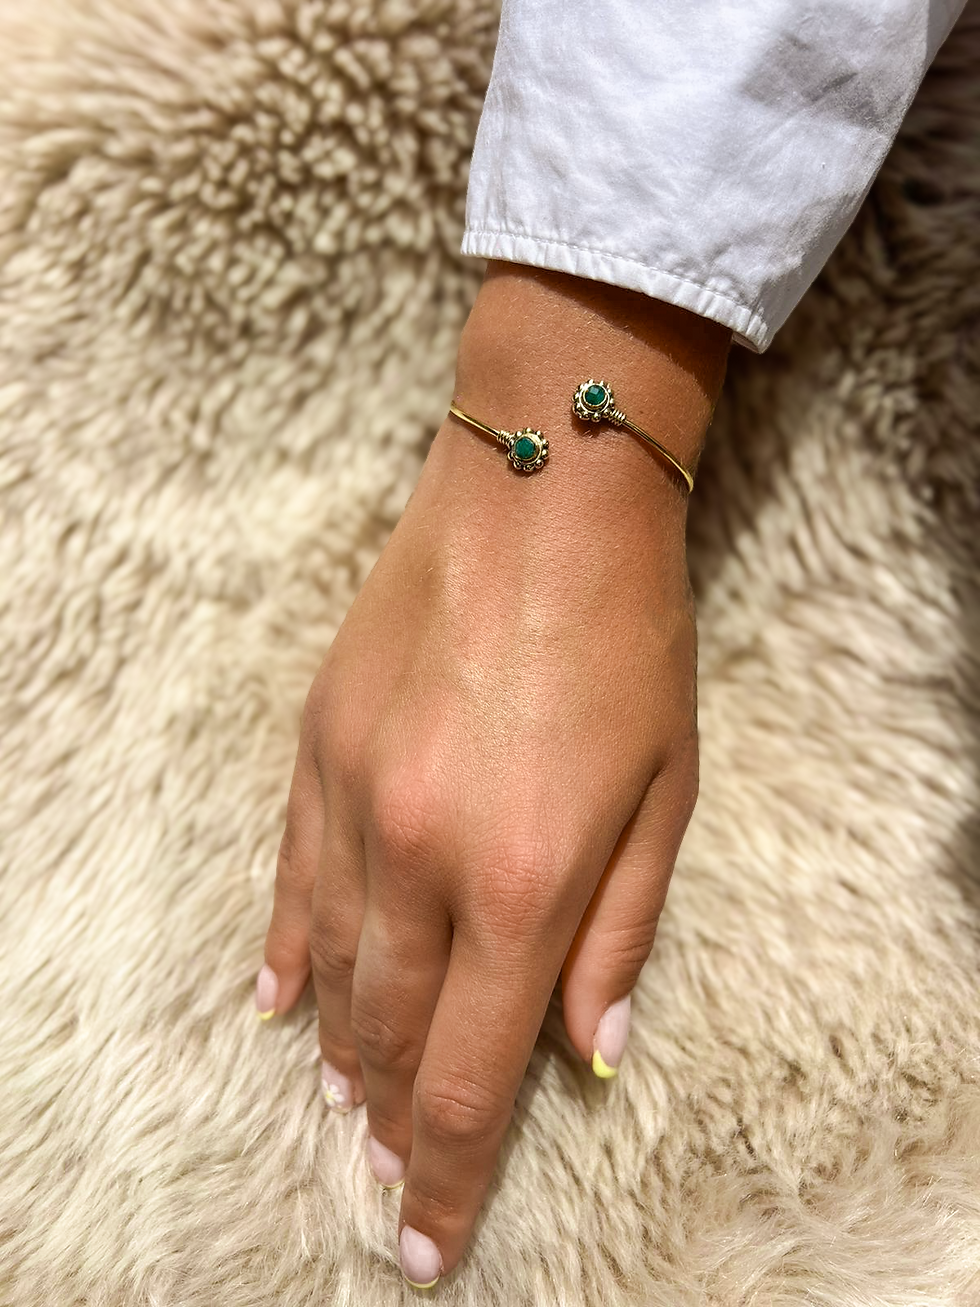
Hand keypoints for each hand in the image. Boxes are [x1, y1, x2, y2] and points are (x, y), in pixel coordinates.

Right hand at [256, 263, 729, 1286]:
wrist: (542, 501)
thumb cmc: (630, 641)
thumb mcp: (669, 793)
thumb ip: (622, 934)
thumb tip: (588, 1055)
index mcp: (527, 881)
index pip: (467, 1077)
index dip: (448, 1177)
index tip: (428, 1242)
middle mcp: (424, 857)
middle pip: (388, 1035)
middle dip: (393, 1124)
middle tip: (397, 1174)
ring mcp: (356, 800)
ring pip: (332, 972)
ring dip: (342, 1052)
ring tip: (350, 1106)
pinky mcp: (317, 749)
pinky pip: (290, 882)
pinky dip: (289, 954)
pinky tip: (282, 1003)